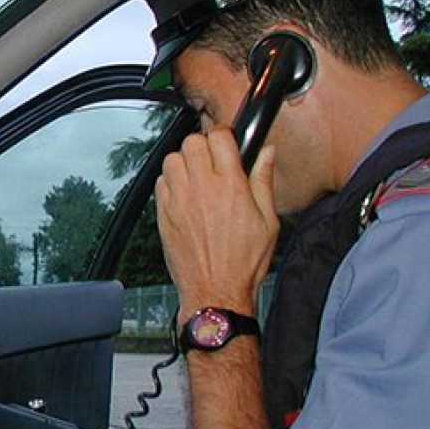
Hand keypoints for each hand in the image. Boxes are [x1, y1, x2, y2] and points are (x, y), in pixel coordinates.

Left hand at [155, 128, 278, 319]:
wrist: (215, 291)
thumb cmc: (243, 263)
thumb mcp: (269, 221)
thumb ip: (264, 181)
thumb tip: (267, 152)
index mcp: (231, 186)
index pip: (219, 137)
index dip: (225, 137)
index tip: (228, 146)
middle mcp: (202, 189)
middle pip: (192, 141)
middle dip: (203, 146)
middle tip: (213, 163)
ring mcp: (179, 200)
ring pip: (172, 158)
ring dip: (185, 162)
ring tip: (198, 178)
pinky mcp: (164, 214)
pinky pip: (160, 182)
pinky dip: (171, 182)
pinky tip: (185, 195)